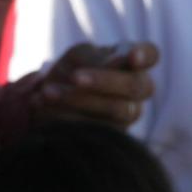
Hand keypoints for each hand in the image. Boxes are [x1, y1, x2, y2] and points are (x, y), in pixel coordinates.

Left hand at [24, 42, 158, 127]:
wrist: (49, 106)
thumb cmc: (69, 72)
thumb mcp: (77, 58)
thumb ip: (95, 60)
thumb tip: (117, 64)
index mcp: (131, 62)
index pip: (150, 54)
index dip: (145, 55)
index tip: (132, 58)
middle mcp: (136, 90)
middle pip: (135, 85)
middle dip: (105, 81)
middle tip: (75, 77)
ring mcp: (127, 116)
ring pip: (118, 110)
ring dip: (81, 100)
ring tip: (48, 92)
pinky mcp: (113, 138)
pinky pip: (98, 129)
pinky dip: (68, 117)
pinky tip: (41, 105)